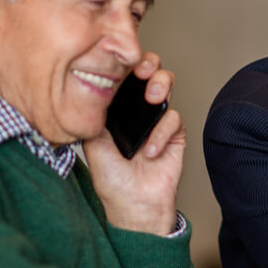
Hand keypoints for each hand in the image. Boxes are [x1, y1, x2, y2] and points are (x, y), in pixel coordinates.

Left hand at [84, 53, 186, 234]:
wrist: (134, 206)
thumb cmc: (112, 181)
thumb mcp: (92, 145)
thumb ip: (95, 116)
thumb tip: (93, 87)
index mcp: (116, 110)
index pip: (122, 77)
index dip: (124, 64)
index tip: (120, 61)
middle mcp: (137, 111)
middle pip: (149, 73)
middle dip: (148, 65)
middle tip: (142, 71)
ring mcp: (157, 121)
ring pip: (166, 86)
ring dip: (161, 85)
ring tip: (152, 98)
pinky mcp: (175, 135)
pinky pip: (174, 118)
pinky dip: (162, 133)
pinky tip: (150, 150)